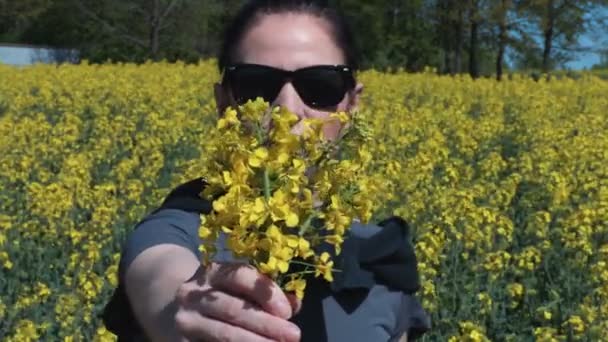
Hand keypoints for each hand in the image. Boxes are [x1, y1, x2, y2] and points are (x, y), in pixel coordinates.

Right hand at [174, 262, 301, 341]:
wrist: (169, 308)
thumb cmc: (218, 296)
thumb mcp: (237, 286)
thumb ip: (265, 293)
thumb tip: (295, 305)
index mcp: (212, 272)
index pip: (240, 276)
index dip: (265, 292)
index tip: (287, 311)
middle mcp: (194, 293)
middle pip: (233, 308)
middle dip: (266, 323)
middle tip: (293, 335)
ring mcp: (185, 320)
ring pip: (223, 333)